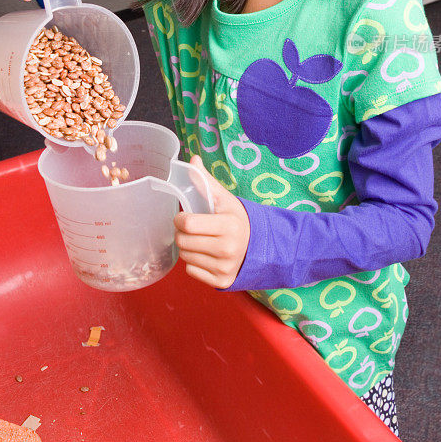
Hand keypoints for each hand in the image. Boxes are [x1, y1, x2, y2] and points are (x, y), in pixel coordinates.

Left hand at [174, 155, 250, 288]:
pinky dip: (194, 263)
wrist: (260, 245)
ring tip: (200, 240)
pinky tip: (206, 254)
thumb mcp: (224, 199)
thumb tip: (192, 159)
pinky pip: (191, 271)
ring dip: (187, 247)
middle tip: (192, 229)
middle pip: (183, 242)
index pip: (188, 224)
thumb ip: (205, 181)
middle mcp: (228, 249)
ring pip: (185, 257)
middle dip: (182, 233)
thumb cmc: (236, 219)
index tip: (184, 216)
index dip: (180, 219)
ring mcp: (225, 267)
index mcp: (228, 225)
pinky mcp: (222, 282)